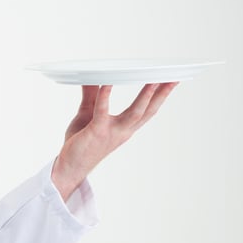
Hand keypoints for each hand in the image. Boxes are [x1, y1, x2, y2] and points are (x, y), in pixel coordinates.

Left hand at [51, 82, 177, 199]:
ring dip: (145, 96)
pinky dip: (105, 96)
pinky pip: (103, 112)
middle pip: (148, 111)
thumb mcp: (88, 114)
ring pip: (134, 113)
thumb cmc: (80, 142)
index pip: (147, 110)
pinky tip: (107, 83)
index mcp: (124, 127)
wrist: (69, 166)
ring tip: (153, 81)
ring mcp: (111, 132)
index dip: (160, 97)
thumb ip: (92, 95)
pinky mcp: (97, 132)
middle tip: (173, 79)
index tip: (171, 82)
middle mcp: (123, 130)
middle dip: (162, 95)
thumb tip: (93, 75)